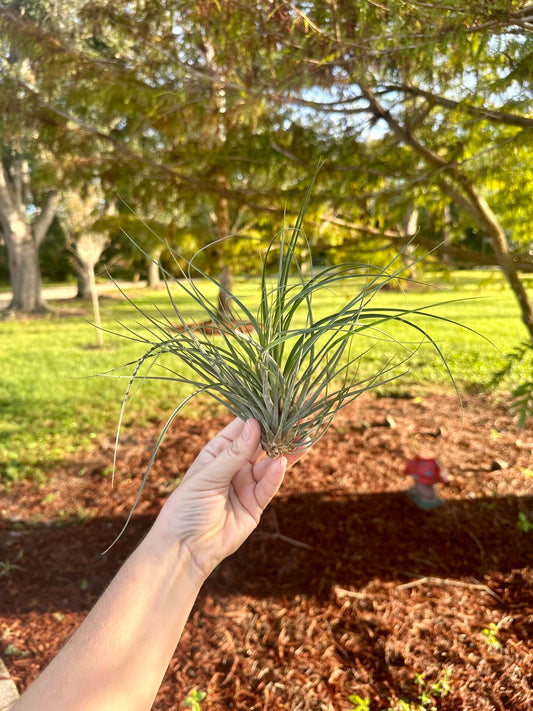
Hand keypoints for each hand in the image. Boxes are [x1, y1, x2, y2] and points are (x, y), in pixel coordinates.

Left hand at [149, 418, 305, 577]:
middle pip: (259, 446)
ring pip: (268, 465)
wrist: (185, 548)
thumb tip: (254, 425)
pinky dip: (275, 476)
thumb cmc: (186, 507)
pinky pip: (267, 487)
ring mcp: (245, 485)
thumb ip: (234, 454)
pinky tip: (282, 464)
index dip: (257, 418)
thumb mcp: (208, 476)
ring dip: (283, 454)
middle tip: (296, 421)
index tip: (275, 405)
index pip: (240, 430)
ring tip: (301, 441)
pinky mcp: (255, 505)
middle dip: (276, 434)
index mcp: (217, 453)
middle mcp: (233, 467)